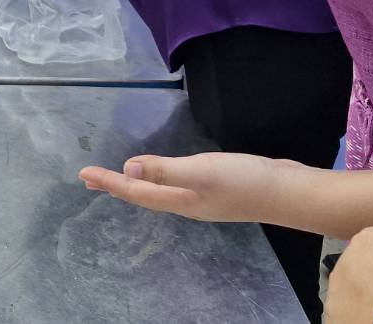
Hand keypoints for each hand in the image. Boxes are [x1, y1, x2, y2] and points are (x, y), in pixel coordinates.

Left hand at [78, 151, 284, 222]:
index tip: (83, 174)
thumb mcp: (202, 171)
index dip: (109, 182)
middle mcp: (187, 203)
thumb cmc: (245, 181)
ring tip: (119, 177)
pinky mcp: (217, 188)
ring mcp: (203, 197)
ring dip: (136, 183)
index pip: (136, 192)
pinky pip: (176, 183)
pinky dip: (159, 177)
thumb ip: (165, 170)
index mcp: (179, 201)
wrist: (289, 192)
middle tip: (90, 179)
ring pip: (159, 192)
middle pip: (143, 195)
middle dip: (116, 186)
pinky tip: (163, 172)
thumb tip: (127, 169)